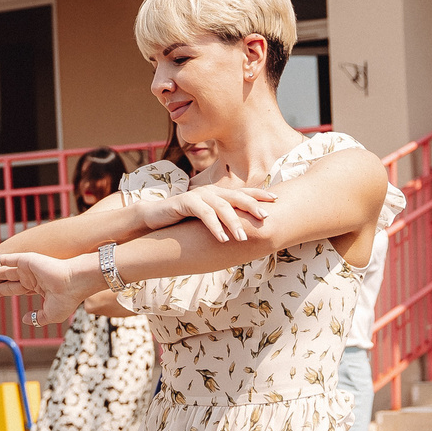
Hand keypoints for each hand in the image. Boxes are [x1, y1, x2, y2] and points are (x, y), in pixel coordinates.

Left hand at [0, 250, 93, 326]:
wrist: (74, 284)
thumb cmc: (67, 299)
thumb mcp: (50, 314)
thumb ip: (36, 318)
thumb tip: (25, 319)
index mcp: (38, 287)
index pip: (16, 288)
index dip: (3, 291)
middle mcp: (32, 276)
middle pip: (8, 279)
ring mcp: (29, 268)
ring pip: (4, 270)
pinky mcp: (27, 260)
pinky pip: (6, 260)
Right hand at [132, 182, 277, 241]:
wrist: (154, 217)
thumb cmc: (184, 221)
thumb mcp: (207, 220)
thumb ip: (223, 221)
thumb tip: (245, 233)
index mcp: (218, 194)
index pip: (242, 192)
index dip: (259, 195)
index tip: (276, 200)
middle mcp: (210, 192)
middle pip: (235, 196)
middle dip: (252, 206)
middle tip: (266, 217)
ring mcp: (198, 196)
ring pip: (221, 206)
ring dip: (233, 223)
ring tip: (242, 238)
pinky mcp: (185, 202)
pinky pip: (203, 214)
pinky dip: (214, 226)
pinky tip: (222, 238)